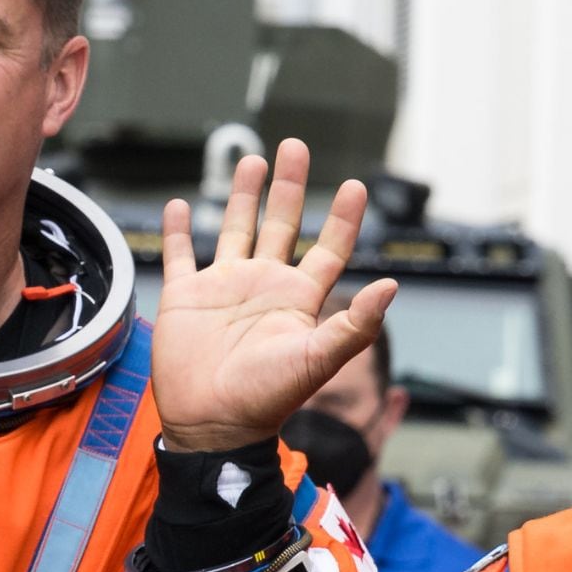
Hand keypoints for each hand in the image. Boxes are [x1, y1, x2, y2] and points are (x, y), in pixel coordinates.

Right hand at [152, 140, 400, 453]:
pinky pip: (182, 254)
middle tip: (294, 147)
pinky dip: (180, 230)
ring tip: (253, 161)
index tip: (355, 185)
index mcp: (298, 299)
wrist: (214, 424)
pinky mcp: (188, 296)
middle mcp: (265, 286)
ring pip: (236, 229)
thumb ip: (355, 325)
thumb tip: (391, 285)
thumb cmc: (267, 398)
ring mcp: (225, 288)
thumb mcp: (317, 359)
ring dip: (244, 196)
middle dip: (289, 187)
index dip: (342, 218)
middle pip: (281, 225)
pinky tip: (182, 205)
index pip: (328, 248)